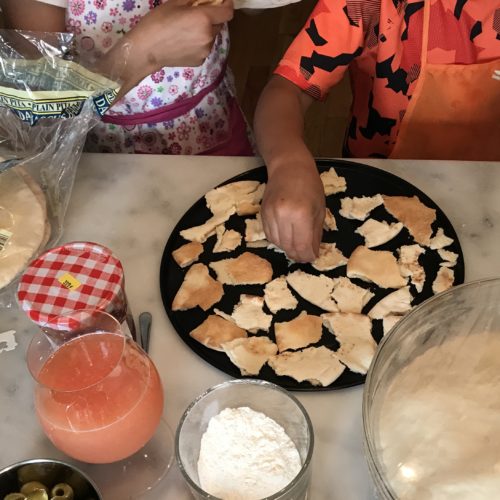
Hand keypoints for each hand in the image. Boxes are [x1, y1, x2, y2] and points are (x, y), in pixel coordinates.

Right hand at [110, 0, 232, 92]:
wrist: (147, 49)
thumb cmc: (158, 22)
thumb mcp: (176, 2)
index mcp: (204, 19)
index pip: (228, 12)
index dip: (227, 4)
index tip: (223, 1)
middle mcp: (209, 36)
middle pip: (219, 25)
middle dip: (212, 18)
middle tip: (197, 16)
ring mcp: (205, 51)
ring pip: (211, 38)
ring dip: (205, 32)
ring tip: (187, 31)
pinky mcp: (200, 61)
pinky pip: (204, 48)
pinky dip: (199, 44)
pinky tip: (184, 43)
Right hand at [261, 161, 324, 262]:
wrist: (289, 167)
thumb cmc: (309, 185)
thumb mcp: (319, 209)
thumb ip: (315, 234)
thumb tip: (312, 253)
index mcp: (301, 214)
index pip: (302, 245)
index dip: (307, 256)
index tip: (312, 257)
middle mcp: (283, 215)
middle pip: (289, 247)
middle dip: (298, 255)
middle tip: (304, 256)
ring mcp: (270, 214)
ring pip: (277, 243)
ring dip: (287, 248)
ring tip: (296, 247)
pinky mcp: (262, 213)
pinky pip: (269, 235)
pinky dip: (278, 240)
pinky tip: (286, 237)